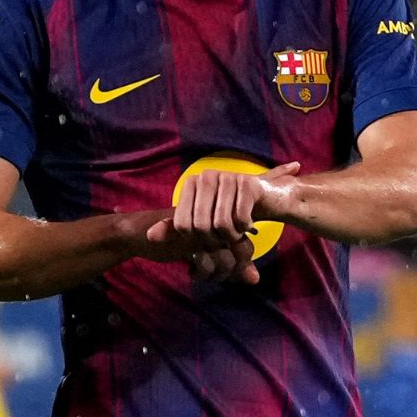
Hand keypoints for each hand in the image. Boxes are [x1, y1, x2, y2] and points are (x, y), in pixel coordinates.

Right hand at [125, 208, 263, 285]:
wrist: (140, 233)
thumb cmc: (176, 242)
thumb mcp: (208, 255)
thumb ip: (232, 265)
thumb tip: (255, 280)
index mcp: (224, 219)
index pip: (247, 246)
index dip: (237, 264)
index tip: (221, 268)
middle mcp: (216, 220)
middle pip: (239, 253)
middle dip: (226, 271)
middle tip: (210, 272)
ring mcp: (203, 228)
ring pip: (225, 259)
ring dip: (212, 273)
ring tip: (200, 271)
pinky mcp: (189, 238)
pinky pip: (206, 262)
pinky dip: (200, 272)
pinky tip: (190, 268)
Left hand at [156, 161, 301, 249]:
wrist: (266, 201)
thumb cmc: (228, 214)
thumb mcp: (199, 223)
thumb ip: (174, 230)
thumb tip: (150, 236)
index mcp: (190, 184)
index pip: (182, 225)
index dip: (196, 239)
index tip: (208, 238)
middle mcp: (205, 176)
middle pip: (201, 227)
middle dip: (216, 241)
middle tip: (226, 239)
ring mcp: (226, 177)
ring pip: (221, 225)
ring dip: (232, 237)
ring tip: (237, 231)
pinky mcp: (248, 183)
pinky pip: (240, 219)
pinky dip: (245, 228)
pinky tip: (248, 223)